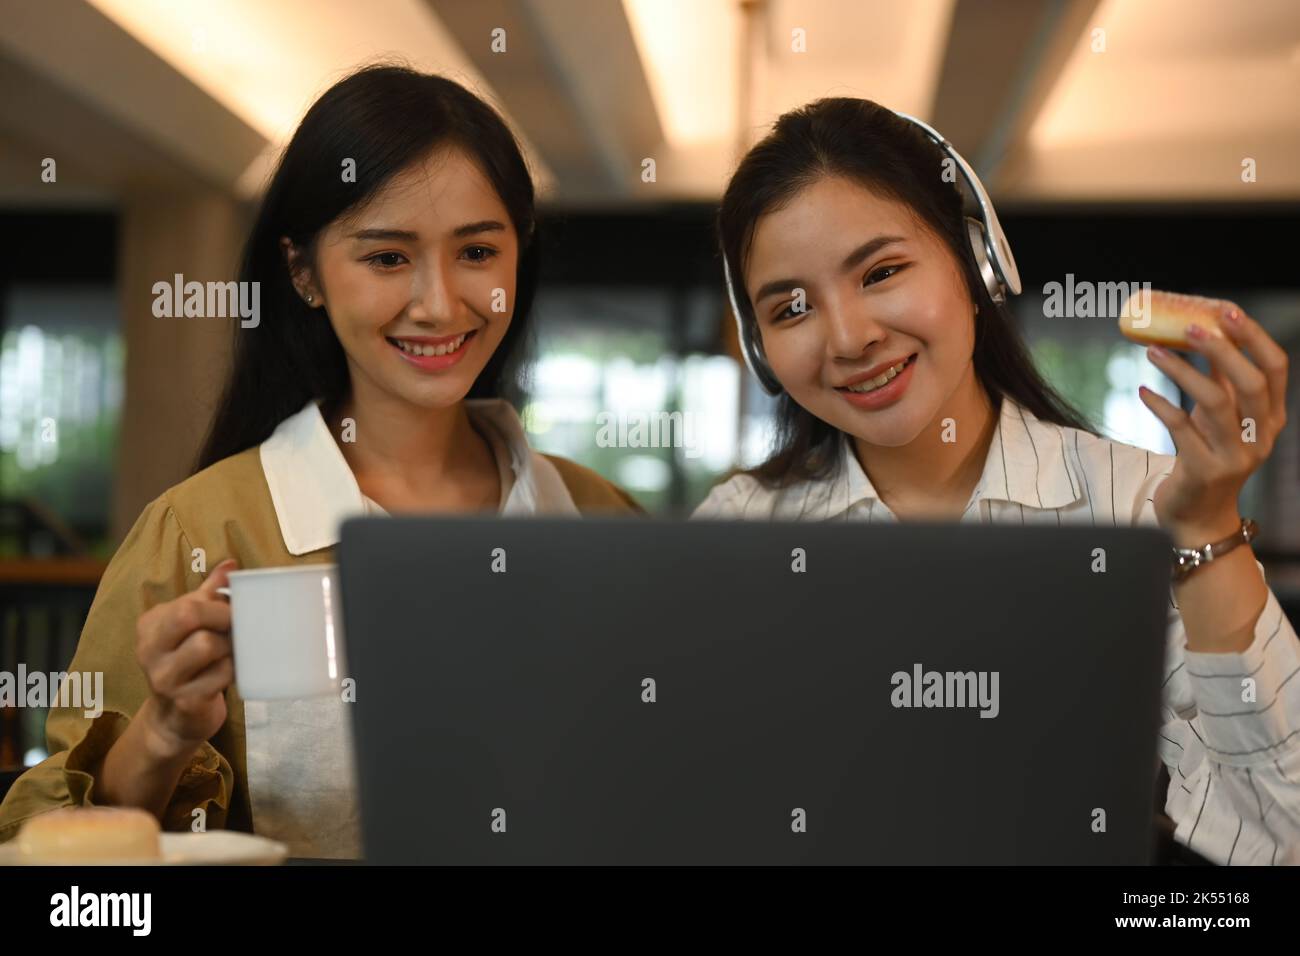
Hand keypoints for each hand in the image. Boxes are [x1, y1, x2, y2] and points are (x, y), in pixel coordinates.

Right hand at [135, 559, 237, 757]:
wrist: (175, 719)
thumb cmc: (189, 664)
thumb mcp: (193, 626)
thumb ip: (209, 594)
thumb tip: (231, 564)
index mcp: (150, 625)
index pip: (188, 602)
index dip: (221, 603)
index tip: (237, 610)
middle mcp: (149, 650)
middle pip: (189, 615)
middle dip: (223, 618)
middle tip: (238, 627)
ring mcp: (163, 678)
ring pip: (207, 645)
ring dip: (231, 647)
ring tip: (234, 652)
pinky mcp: (184, 701)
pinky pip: (220, 675)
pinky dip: (232, 671)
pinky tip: (229, 673)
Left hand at [1138, 303, 1287, 545]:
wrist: (1199, 514)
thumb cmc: (1209, 456)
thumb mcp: (1221, 418)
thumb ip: (1221, 380)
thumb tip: (1206, 332)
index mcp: (1272, 417)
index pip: (1276, 368)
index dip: (1254, 337)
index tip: (1228, 310)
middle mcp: (1262, 436)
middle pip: (1251, 383)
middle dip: (1222, 349)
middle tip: (1190, 326)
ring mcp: (1236, 455)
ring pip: (1214, 402)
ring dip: (1181, 371)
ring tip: (1153, 352)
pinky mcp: (1204, 469)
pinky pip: (1180, 428)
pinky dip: (1160, 405)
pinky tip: (1144, 391)